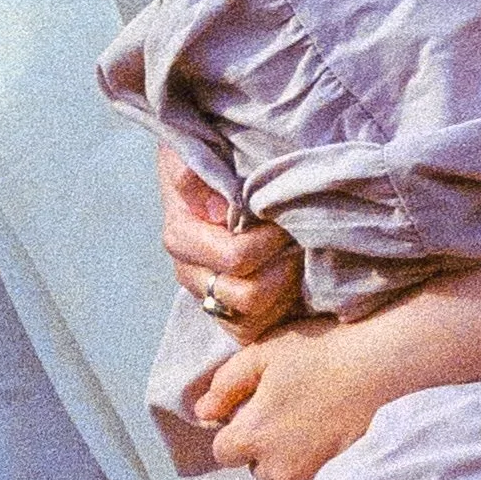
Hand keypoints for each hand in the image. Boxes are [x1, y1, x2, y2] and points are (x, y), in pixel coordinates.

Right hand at [159, 143, 303, 339]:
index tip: (285, 216)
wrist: (211, 165)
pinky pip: (253, 332)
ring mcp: (208, 296)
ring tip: (298, 254)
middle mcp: (191, 273)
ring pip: (254, 318)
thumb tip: (219, 209)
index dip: (270, 241)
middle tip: (298, 237)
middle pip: (247, 295)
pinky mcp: (226, 312)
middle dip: (283, 266)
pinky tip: (291, 279)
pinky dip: (278, 311)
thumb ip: (194, 173)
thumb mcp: (193, 147)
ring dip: (285, 288)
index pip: (235, 258)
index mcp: (182, 236)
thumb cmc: (208, 153)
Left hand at [196, 312, 418, 479]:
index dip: (233, 427)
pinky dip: (313, 458)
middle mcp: (275, 466)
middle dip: (261, 444)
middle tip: (285, 407)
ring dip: (286, 455)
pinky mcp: (336, 475)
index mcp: (252, 436)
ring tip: (308, 419)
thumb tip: (202, 412)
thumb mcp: (263, 354)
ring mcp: (308, 474)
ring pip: (283, 474)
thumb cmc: (321, 353)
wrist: (383, 366)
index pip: (223, 450)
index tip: (254, 404)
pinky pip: (311, 475)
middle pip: (254, 465)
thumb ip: (225, 385)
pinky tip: (327, 429)